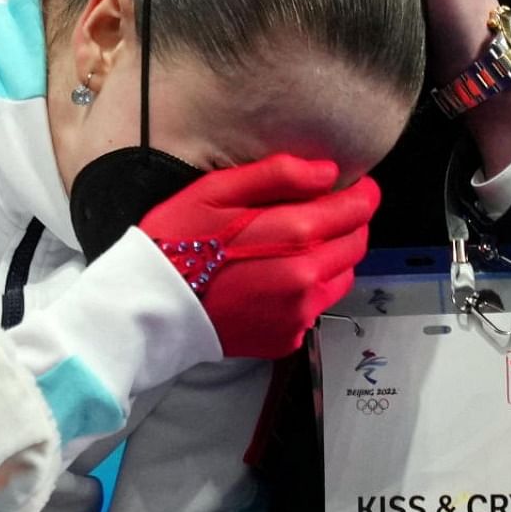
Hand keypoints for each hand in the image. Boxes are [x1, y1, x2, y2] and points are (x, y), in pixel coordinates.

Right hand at [140, 154, 378, 358]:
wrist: (148, 308)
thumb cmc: (176, 241)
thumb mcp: (216, 190)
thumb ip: (277, 174)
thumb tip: (327, 172)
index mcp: (294, 236)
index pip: (356, 209)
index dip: (362, 193)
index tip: (356, 185)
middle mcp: (306, 280)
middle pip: (356, 244)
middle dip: (348, 224)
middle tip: (323, 212)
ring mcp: (299, 315)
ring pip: (341, 277)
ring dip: (332, 258)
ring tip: (297, 246)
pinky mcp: (287, 339)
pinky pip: (315, 308)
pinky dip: (307, 291)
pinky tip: (273, 280)